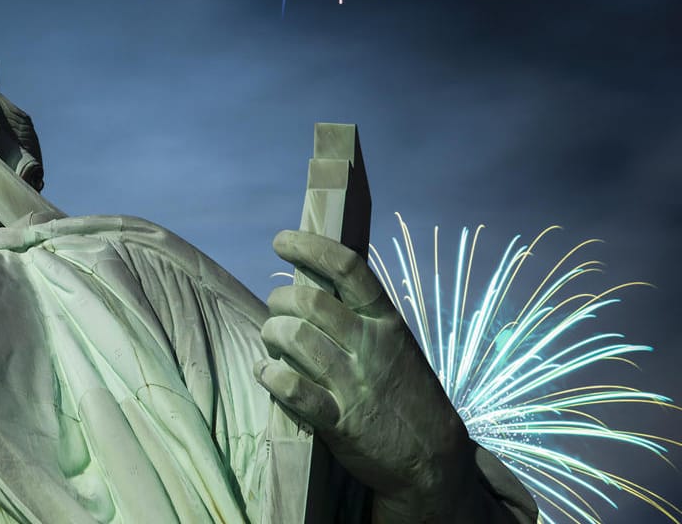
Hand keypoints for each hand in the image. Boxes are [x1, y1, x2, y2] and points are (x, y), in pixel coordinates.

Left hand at [259, 229, 477, 519]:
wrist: (434, 460)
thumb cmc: (406, 394)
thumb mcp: (396, 345)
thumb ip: (361, 317)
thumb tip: (312, 281)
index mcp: (387, 323)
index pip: (348, 268)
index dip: (309, 247)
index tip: (281, 242)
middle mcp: (371, 347)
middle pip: (309, 301)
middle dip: (279, 301)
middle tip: (276, 313)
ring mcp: (355, 384)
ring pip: (295, 337)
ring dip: (271, 334)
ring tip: (272, 343)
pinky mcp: (339, 421)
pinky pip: (292, 388)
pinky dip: (270, 375)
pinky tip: (266, 372)